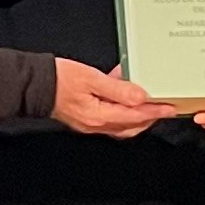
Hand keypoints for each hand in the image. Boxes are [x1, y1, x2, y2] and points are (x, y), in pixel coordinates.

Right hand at [51, 58, 172, 138]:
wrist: (35, 85)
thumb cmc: (59, 79)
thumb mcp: (92, 78)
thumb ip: (118, 89)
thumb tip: (140, 97)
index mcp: (99, 116)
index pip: (135, 116)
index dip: (155, 111)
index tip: (169, 108)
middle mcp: (96, 124)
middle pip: (131, 126)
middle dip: (149, 117)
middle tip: (163, 107)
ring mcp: (90, 124)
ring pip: (122, 125)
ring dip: (137, 116)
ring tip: (147, 103)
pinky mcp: (86, 119)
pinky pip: (111, 119)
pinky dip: (123, 111)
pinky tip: (123, 97)